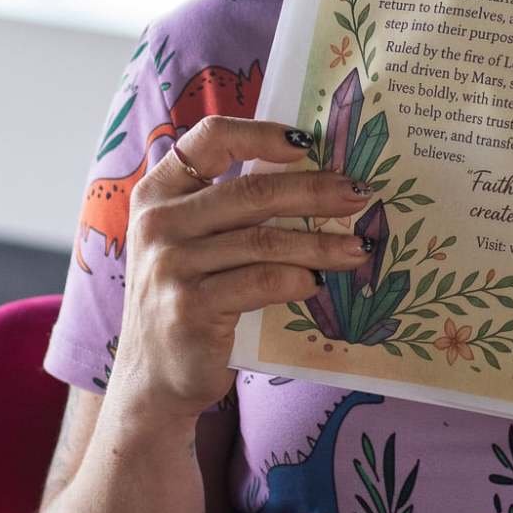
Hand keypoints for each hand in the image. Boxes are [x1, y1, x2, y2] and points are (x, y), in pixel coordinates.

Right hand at [109, 117, 377, 423]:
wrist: (153, 378)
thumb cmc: (188, 298)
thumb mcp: (192, 243)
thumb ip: (230, 209)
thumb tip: (316, 175)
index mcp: (158, 193)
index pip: (209, 138)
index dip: (261, 133)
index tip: (308, 143)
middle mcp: (157, 224)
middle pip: (251, 192)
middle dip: (315, 190)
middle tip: (359, 193)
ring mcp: (170, 266)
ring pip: (265, 241)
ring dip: (321, 243)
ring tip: (358, 248)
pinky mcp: (189, 308)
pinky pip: (261, 283)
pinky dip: (298, 280)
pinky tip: (320, 284)